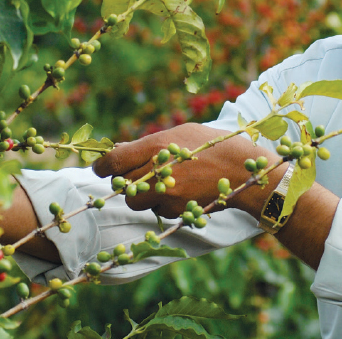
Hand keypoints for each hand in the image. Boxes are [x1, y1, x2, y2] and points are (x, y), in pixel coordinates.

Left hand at [92, 123, 281, 217]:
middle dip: (125, 180)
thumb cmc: (211, 144)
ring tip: (160, 182)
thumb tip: (119, 151)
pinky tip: (179, 191)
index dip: (101, 166)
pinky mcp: (176, 210)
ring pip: (136, 201)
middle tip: (137, 174)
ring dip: (141, 194)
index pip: (114, 162)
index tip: (100, 167)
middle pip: (122, 184)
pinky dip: (161, 203)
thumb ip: (148, 143)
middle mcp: (158, 171)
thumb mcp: (180, 132)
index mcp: (156, 145)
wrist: (242, 170)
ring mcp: (166, 193)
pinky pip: (156, 210)